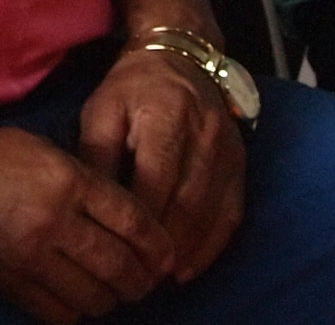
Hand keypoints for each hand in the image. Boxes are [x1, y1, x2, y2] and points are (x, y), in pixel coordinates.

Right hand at [0, 118, 176, 321]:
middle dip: (143, 277)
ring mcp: (30, 258)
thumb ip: (82, 178)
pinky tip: (78, 298)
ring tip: (114, 289)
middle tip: (147, 277)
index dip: (158, 242)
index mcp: (65, 179)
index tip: (167, 251)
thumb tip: (121, 215)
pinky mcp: (9, 284)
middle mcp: (53, 221)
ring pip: (95, 296)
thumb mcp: (38, 149)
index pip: (132, 220)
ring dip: (113, 297)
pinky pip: (61, 313)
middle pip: (120, 265)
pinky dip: (78, 311)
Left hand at [76, 46, 245, 284]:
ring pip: (210, 214)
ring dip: (186, 252)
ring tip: (159, 278)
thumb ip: (97, 155)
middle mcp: (205, 135)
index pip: (156, 179)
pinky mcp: (241, 165)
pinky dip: (211, 246)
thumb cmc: (132, 88)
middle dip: (163, 245)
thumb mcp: (102, 110)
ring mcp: (229, 151)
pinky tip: (188, 266)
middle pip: (187, 203)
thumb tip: (93, 206)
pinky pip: (230, 215)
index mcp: (166, 116)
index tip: (119, 250)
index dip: (140, 221)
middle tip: (137, 276)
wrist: (181, 57)